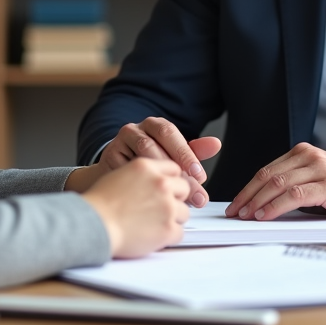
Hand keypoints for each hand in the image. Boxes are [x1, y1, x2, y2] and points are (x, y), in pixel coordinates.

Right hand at [82, 158, 191, 257]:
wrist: (93, 225)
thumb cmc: (99, 204)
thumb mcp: (120, 174)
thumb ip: (143, 175)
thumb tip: (159, 181)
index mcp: (147, 167)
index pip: (174, 167)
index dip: (171, 180)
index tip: (169, 189)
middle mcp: (160, 183)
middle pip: (184, 188)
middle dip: (175, 199)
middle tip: (161, 209)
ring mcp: (167, 206)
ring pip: (184, 212)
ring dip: (172, 219)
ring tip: (153, 224)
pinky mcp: (168, 229)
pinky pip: (179, 232)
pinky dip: (168, 237)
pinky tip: (154, 236)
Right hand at [97, 117, 221, 206]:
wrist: (114, 178)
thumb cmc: (146, 165)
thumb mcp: (171, 156)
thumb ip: (192, 152)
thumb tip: (216, 144)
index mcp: (154, 125)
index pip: (171, 134)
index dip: (187, 154)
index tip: (200, 176)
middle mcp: (136, 130)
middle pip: (156, 144)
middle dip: (176, 168)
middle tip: (192, 191)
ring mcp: (119, 142)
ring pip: (142, 156)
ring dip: (160, 177)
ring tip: (174, 196)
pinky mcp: (109, 158)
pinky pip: (127, 171)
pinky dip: (141, 185)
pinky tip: (152, 199)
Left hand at [224, 143, 325, 225]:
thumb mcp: (320, 179)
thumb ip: (297, 183)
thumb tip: (266, 202)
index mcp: (304, 153)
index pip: (267, 170)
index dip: (248, 188)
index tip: (236, 204)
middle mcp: (310, 157)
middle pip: (268, 176)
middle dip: (247, 196)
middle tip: (235, 213)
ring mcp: (320, 170)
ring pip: (278, 184)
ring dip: (257, 202)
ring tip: (246, 216)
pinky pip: (295, 195)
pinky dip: (275, 206)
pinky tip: (265, 215)